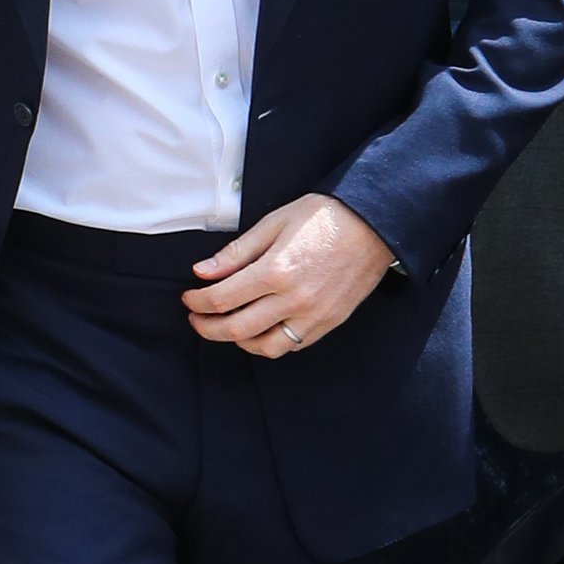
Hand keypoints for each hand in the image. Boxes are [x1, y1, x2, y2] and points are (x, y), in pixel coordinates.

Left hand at [183, 192, 393, 358]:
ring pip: (265, 347)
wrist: (375, 224)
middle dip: (208, 327)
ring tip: (227, 327)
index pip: (222, 299)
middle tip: (197, 319)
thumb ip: (236, 252)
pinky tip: (259, 330)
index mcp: (276, 270)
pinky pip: (292, 346)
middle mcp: (294, 299)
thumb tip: (203, 271)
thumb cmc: (325, 216)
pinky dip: (269, 344)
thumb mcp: (274, 223)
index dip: (198, 302)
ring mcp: (314, 315)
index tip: (189, 298)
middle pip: (237, 329)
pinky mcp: (329, 322)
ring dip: (238, 341)